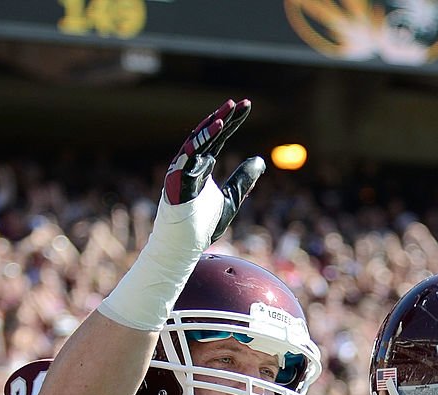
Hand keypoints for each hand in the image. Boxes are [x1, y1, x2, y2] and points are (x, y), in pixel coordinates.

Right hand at [163, 98, 264, 241]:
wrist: (185, 246)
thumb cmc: (203, 226)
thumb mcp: (232, 199)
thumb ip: (244, 179)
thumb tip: (261, 160)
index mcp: (202, 166)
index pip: (218, 138)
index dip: (232, 122)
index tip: (247, 107)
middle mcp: (190, 164)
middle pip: (208, 136)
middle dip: (223, 118)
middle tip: (240, 103)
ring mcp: (181, 171)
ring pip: (196, 142)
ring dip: (211, 126)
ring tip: (227, 113)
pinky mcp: (177, 180)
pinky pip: (188, 156)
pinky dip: (200, 142)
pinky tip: (214, 129)